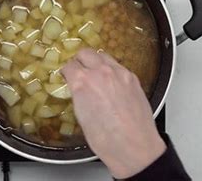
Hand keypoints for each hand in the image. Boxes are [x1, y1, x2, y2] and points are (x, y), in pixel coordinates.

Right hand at [61, 48, 165, 178]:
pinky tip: (111, 83)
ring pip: (103, 56)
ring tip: (95, 75)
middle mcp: (101, 72)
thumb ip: (79, 95)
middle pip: (85, 53)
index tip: (67, 76)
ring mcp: (119, 73)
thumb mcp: (82, 117)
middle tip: (79, 70)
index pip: (69, 65)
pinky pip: (118, 66)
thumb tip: (78, 89)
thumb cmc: (107, 140)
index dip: (66, 72)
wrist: (135, 147)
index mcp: (83, 82)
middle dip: (80, 61)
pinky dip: (111, 70)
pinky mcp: (133, 78)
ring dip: (96, 62)